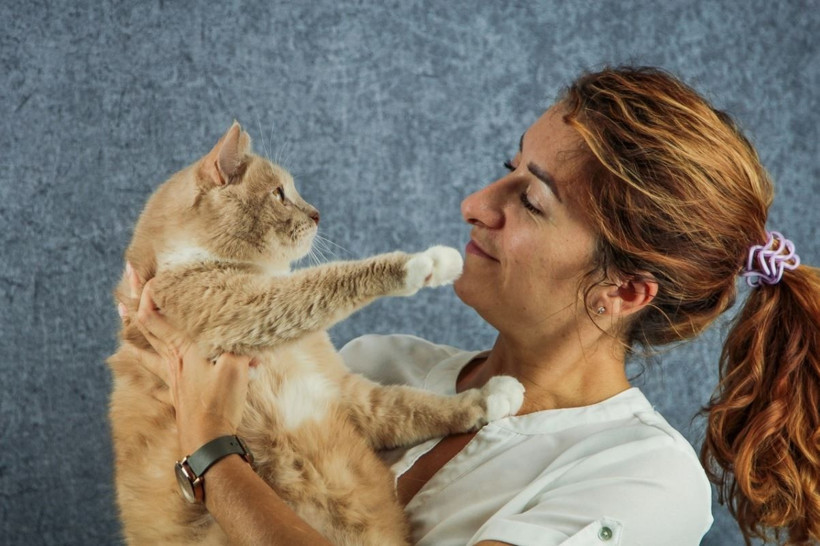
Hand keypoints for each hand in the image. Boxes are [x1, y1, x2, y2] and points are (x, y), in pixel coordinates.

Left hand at [122, 264, 252, 455]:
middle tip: (128, 278)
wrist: (208, 440)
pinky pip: (160, 388)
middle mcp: (173, 361)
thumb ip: (239, 344)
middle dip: (135, 302)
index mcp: (182, 349)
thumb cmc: (220, 401)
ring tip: (122, 327)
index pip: (155, 316)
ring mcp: (172, 381)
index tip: (147, 276)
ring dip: (135, 338)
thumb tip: (250, 331)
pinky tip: (152, 386)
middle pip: (147, 327)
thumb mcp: (236, 365)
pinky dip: (153, 382)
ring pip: (148, 354)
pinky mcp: (178, 399)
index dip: (147, 295)